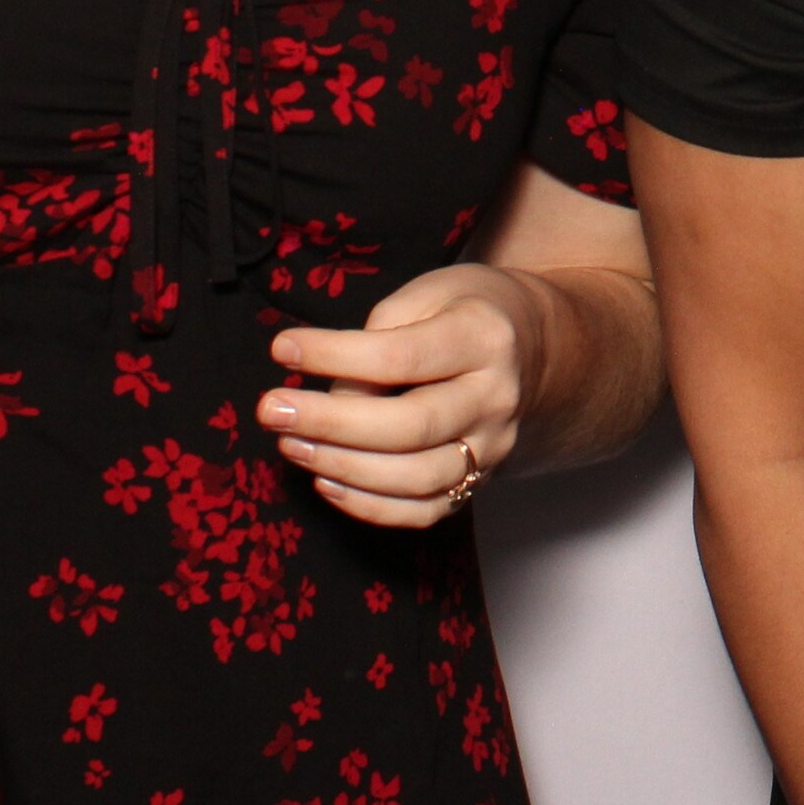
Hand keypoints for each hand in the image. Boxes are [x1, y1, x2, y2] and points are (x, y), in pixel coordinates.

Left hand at [260, 263, 553, 527]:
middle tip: (272, 410)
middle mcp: (496, 399)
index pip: (402, 357)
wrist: (531, 346)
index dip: (336, 355)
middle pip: (410, 426)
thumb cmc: (463, 311)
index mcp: (485, 339)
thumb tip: (332, 393)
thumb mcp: (428, 292)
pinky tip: (326, 481)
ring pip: (415, 478)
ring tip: (291, 445)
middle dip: (331, 423)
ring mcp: (493, 448)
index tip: (282, 348)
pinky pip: (424, 512)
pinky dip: (370, 506)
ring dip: (343, 467)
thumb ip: (380, 334)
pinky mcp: (480, 482)